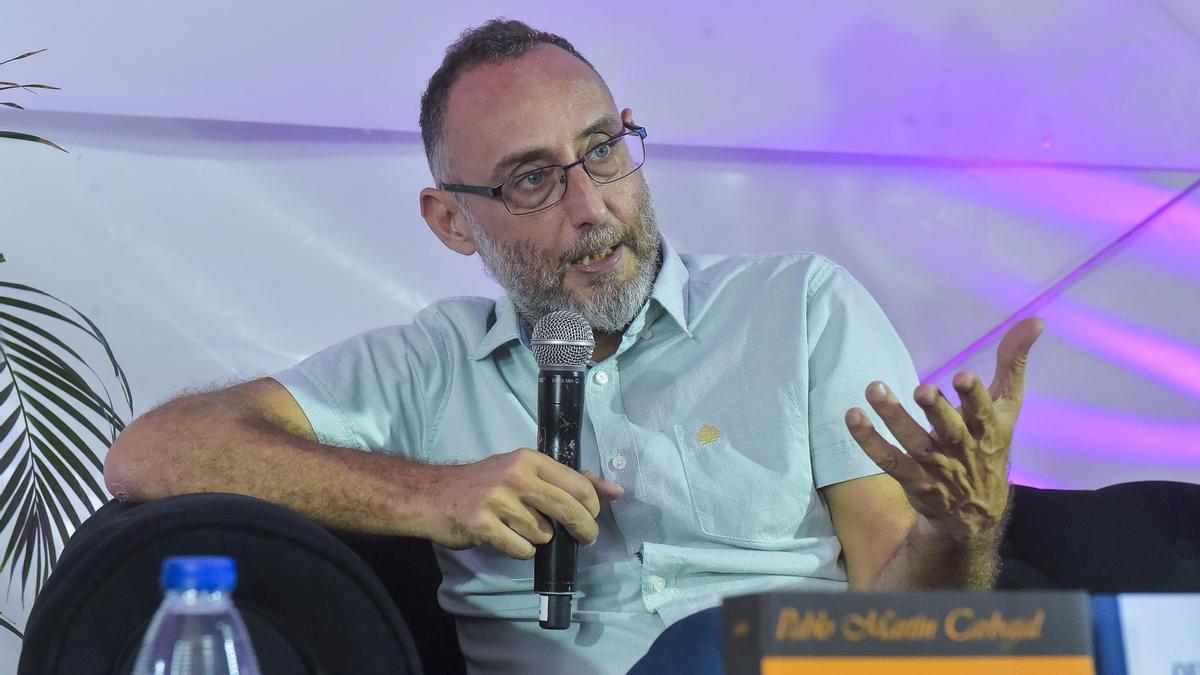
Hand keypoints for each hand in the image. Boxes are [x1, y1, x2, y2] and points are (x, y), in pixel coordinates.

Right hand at [423, 448, 623, 558]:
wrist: (434, 495)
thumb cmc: (483, 482)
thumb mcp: (523, 470)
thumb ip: (567, 479)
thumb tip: (614, 490)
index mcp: (530, 459)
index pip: (578, 483)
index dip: (593, 506)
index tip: (593, 517)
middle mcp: (516, 476)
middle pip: (567, 510)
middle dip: (584, 530)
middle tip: (585, 538)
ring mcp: (499, 501)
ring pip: (543, 534)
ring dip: (539, 538)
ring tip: (519, 527)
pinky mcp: (484, 525)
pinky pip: (522, 549)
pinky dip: (520, 549)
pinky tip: (506, 538)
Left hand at [844, 318, 1043, 541]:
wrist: (975, 512)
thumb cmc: (989, 444)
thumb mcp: (1008, 406)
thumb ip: (1013, 363)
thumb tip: (1036, 321)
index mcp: (989, 429)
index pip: (984, 413)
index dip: (974, 397)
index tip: (962, 377)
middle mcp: (963, 449)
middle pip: (949, 430)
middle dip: (936, 410)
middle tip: (922, 389)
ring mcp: (936, 467)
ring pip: (913, 443)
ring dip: (894, 417)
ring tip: (875, 389)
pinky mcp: (913, 480)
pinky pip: (889, 460)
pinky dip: (869, 441)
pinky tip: (853, 416)